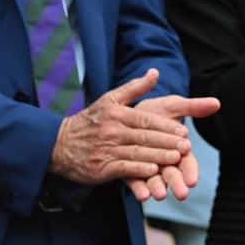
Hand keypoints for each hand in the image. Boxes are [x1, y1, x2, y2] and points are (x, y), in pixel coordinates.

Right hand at [50, 69, 193, 186]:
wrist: (58, 143)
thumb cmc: (90, 121)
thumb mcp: (109, 99)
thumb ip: (134, 88)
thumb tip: (155, 72)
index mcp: (116, 114)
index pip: (146, 120)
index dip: (165, 126)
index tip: (184, 132)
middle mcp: (112, 131)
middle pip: (144, 137)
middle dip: (167, 142)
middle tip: (187, 147)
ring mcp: (106, 149)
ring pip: (136, 153)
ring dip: (157, 157)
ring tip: (176, 159)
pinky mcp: (101, 167)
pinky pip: (123, 168)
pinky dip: (138, 170)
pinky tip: (152, 171)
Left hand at [126, 93, 220, 201]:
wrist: (124, 116)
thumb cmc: (152, 112)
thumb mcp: (172, 106)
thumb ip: (193, 107)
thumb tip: (216, 103)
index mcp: (178, 149)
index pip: (187, 163)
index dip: (190, 171)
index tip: (192, 180)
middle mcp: (165, 162)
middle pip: (173, 174)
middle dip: (177, 184)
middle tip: (182, 194)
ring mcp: (148, 169)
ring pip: (155, 181)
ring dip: (158, 188)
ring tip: (159, 195)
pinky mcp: (131, 173)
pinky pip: (136, 183)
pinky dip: (139, 189)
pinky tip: (141, 195)